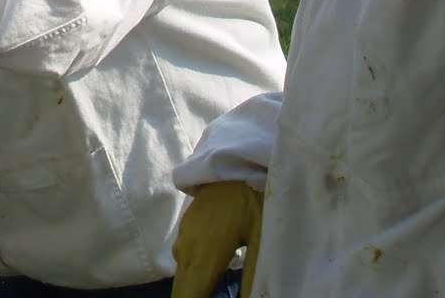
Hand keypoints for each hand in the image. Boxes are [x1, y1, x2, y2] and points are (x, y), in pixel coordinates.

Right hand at [172, 180, 262, 297]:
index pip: (189, 295)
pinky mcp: (187, 227)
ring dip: (195, 285)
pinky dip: (195, 272)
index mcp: (204, 254)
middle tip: (218, 292)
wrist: (235, 161)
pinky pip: (186, 258)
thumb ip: (254, 277)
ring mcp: (184, 235)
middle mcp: (187, 248)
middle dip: (194, 296)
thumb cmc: (252, 198)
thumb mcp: (262, 239)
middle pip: (183, 289)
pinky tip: (214, 273)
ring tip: (217, 287)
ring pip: (184, 274)